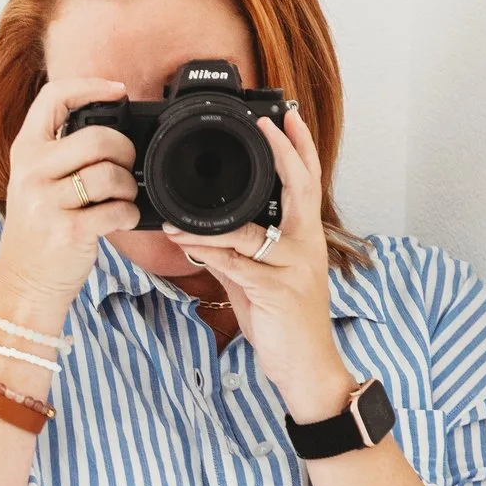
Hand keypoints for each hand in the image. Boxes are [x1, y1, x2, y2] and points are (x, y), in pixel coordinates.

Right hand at [0, 77, 140, 312]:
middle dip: (124, 152)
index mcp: (25, 153)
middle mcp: (31, 173)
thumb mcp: (35, 184)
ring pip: (110, 173)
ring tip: (120, 199)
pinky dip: (128, 214)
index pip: (53, 98)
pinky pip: (116, 209)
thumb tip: (111, 129)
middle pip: (97, 137)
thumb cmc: (37, 233)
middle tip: (125, 168)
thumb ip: (60, 154)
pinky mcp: (67, 230)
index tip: (117, 91)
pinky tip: (120, 219)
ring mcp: (46, 202)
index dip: (91, 86)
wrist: (23, 284)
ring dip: (127, 187)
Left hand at [161, 104, 357, 420]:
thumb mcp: (259, 282)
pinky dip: (209, 253)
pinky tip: (187, 245)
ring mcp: (293, 269)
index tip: (289, 117)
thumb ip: (235, 256)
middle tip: (269, 123)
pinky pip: (238, 266)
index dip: (300, 148)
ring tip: (177, 218)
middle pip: (301, 189)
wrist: (307, 369)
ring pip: (252, 232)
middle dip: (285, 152)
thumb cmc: (286, 323)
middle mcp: (306, 247)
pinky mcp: (277, 292)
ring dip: (210, 224)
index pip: (308, 183)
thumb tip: (201, 237)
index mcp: (305, 239)